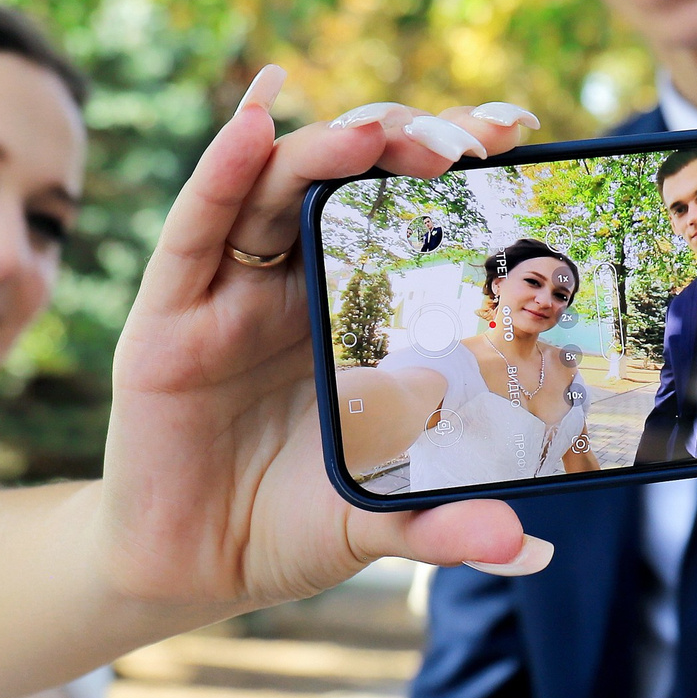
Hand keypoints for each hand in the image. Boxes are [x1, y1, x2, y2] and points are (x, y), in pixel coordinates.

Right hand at [95, 73, 551, 620]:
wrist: (194, 573)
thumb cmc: (290, 523)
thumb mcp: (378, 523)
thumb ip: (443, 525)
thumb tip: (530, 548)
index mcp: (349, 308)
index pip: (403, 208)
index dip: (450, 163)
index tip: (517, 132)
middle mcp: (290, 282)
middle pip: (345, 179)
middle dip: (404, 143)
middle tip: (467, 141)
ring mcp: (227, 292)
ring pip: (276, 187)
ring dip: (326, 147)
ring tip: (376, 131)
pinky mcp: (166, 316)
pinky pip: (196, 229)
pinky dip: (223, 170)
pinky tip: (254, 124)